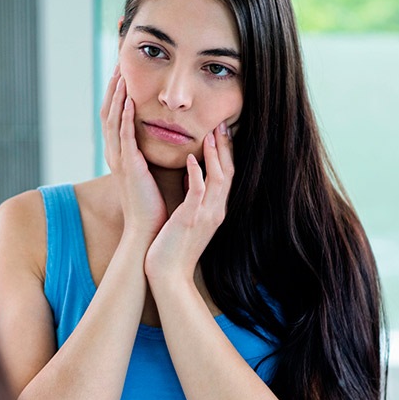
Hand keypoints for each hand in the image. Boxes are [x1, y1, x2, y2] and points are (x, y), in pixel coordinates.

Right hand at [100, 66, 166, 240]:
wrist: (148, 230)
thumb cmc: (154, 204)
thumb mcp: (151, 172)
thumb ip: (152, 152)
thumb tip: (166, 134)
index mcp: (120, 154)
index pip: (115, 116)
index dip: (117, 94)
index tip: (124, 72)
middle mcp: (115, 154)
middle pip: (108, 112)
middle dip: (113, 87)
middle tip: (118, 63)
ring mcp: (119, 160)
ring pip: (113, 120)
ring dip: (117, 95)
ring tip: (121, 73)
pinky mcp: (129, 167)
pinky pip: (124, 137)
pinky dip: (125, 117)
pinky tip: (129, 99)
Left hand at [144, 123, 233, 284]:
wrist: (169, 276)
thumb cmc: (173, 249)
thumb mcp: (187, 218)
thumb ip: (193, 198)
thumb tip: (190, 175)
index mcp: (215, 210)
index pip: (226, 176)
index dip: (226, 153)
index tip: (221, 133)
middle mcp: (216, 211)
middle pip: (229, 172)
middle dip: (226, 147)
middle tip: (222, 124)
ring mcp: (206, 215)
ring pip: (219, 178)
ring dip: (215, 154)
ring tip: (211, 133)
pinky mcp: (191, 219)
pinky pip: (198, 192)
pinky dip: (198, 174)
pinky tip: (192, 159)